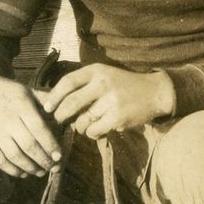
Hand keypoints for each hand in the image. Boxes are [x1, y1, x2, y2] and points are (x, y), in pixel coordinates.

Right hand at [0, 66, 61, 177]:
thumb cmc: (8, 92)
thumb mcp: (28, 91)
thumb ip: (46, 101)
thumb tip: (66, 112)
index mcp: (21, 107)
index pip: (39, 129)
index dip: (50, 145)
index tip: (59, 156)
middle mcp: (8, 121)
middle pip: (28, 145)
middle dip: (43, 160)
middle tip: (54, 168)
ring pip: (14, 156)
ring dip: (30, 167)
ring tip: (42, 172)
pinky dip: (12, 170)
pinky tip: (23, 173)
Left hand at [42, 63, 174, 138]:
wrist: (155, 92)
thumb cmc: (125, 86)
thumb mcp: (105, 75)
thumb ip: (84, 84)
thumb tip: (57, 104)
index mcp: (97, 71)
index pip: (67, 82)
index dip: (54, 97)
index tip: (47, 107)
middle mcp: (103, 84)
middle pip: (70, 103)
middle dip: (61, 115)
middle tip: (60, 120)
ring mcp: (111, 101)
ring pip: (82, 121)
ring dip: (80, 127)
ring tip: (88, 124)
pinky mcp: (117, 117)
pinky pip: (93, 131)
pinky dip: (93, 133)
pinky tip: (100, 129)